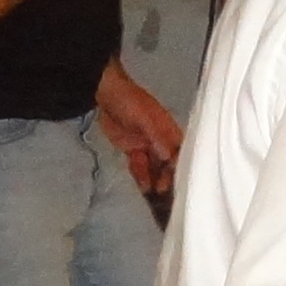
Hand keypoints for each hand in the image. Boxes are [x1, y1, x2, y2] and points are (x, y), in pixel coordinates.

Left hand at [95, 64, 181, 200]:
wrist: (104, 93)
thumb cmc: (129, 102)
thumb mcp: (145, 118)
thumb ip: (157, 136)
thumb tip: (169, 157)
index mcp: (168, 130)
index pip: (180, 152)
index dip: (180, 166)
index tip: (177, 180)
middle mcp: (161, 140)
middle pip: (168, 162)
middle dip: (167, 176)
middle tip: (161, 190)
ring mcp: (147, 145)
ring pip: (154, 166)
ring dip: (153, 179)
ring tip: (151, 192)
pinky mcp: (133, 150)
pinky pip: (139, 166)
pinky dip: (140, 175)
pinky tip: (141, 186)